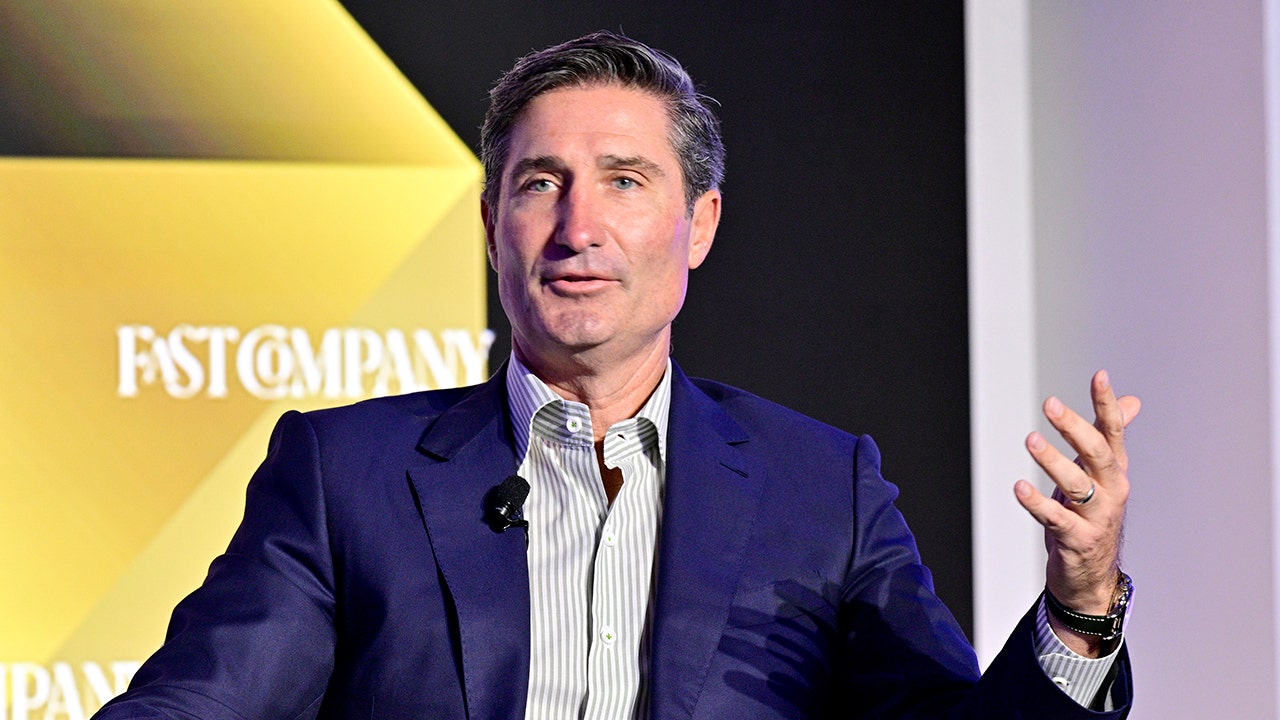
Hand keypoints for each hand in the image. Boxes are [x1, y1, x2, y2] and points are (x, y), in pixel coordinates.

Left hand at [1013, 370, 1140, 655]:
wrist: (1092, 576)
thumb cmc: (1093, 517)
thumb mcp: (1103, 476)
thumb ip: (1110, 437)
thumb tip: (1132, 401)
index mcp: (1114, 472)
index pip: (1114, 432)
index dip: (1107, 405)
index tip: (1100, 376)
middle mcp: (1111, 491)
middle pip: (1098, 454)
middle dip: (1075, 427)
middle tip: (1050, 404)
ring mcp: (1096, 517)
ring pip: (1077, 485)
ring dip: (1053, 461)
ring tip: (1031, 440)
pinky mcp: (1077, 540)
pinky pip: (1056, 518)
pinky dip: (1038, 503)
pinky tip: (1020, 487)